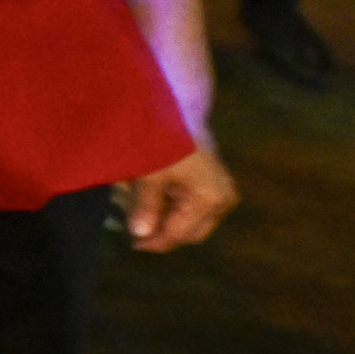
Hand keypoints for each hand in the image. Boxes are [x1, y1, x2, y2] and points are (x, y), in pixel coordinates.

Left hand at [122, 140, 237, 251]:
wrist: (180, 109)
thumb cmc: (165, 139)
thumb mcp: (149, 173)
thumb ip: (145, 206)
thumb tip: (139, 234)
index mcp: (210, 198)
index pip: (180, 233)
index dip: (155, 241)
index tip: (133, 244)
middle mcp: (222, 199)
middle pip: (189, 232)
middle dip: (161, 233)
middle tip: (133, 230)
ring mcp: (220, 193)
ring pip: (190, 222)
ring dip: (165, 221)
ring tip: (137, 210)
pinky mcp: (213, 186)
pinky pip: (191, 208)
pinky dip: (170, 208)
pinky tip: (150, 199)